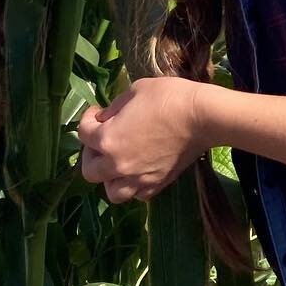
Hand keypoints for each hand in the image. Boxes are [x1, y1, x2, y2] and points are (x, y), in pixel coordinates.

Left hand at [77, 77, 207, 203]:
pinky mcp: (157, 184)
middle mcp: (118, 165)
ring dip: (110, 178)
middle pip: (89, 170)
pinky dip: (133, 185)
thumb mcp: (135, 91)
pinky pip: (137, 194)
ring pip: (112, 191)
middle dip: (91, 153)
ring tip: (118, 163)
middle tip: (103, 138)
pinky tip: (138, 170)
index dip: (87, 119)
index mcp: (108, 139)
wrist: (203, 117)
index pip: (82, 133)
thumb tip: (104, 119)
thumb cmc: (168, 97)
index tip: (97, 112)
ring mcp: (138, 178)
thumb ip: (114, 108)